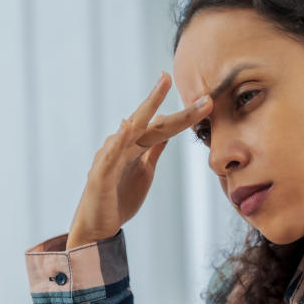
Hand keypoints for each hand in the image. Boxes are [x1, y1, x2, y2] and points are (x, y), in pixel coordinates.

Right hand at [65, 72, 211, 248]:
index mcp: (136, 147)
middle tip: (167, 76)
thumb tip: (168, 127)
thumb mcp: (144, 170)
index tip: (205, 99)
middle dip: (157, 98)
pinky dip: (117, 141)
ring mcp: (109, 159)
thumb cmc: (119, 197)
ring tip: (153, 92)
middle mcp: (122, 147)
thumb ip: (154, 148)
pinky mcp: (99, 176)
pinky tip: (126, 127)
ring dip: (142, 112)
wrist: (97, 226)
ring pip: (128, 133)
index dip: (183, 115)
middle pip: (145, 122)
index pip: (162, 126)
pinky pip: (109, 157)